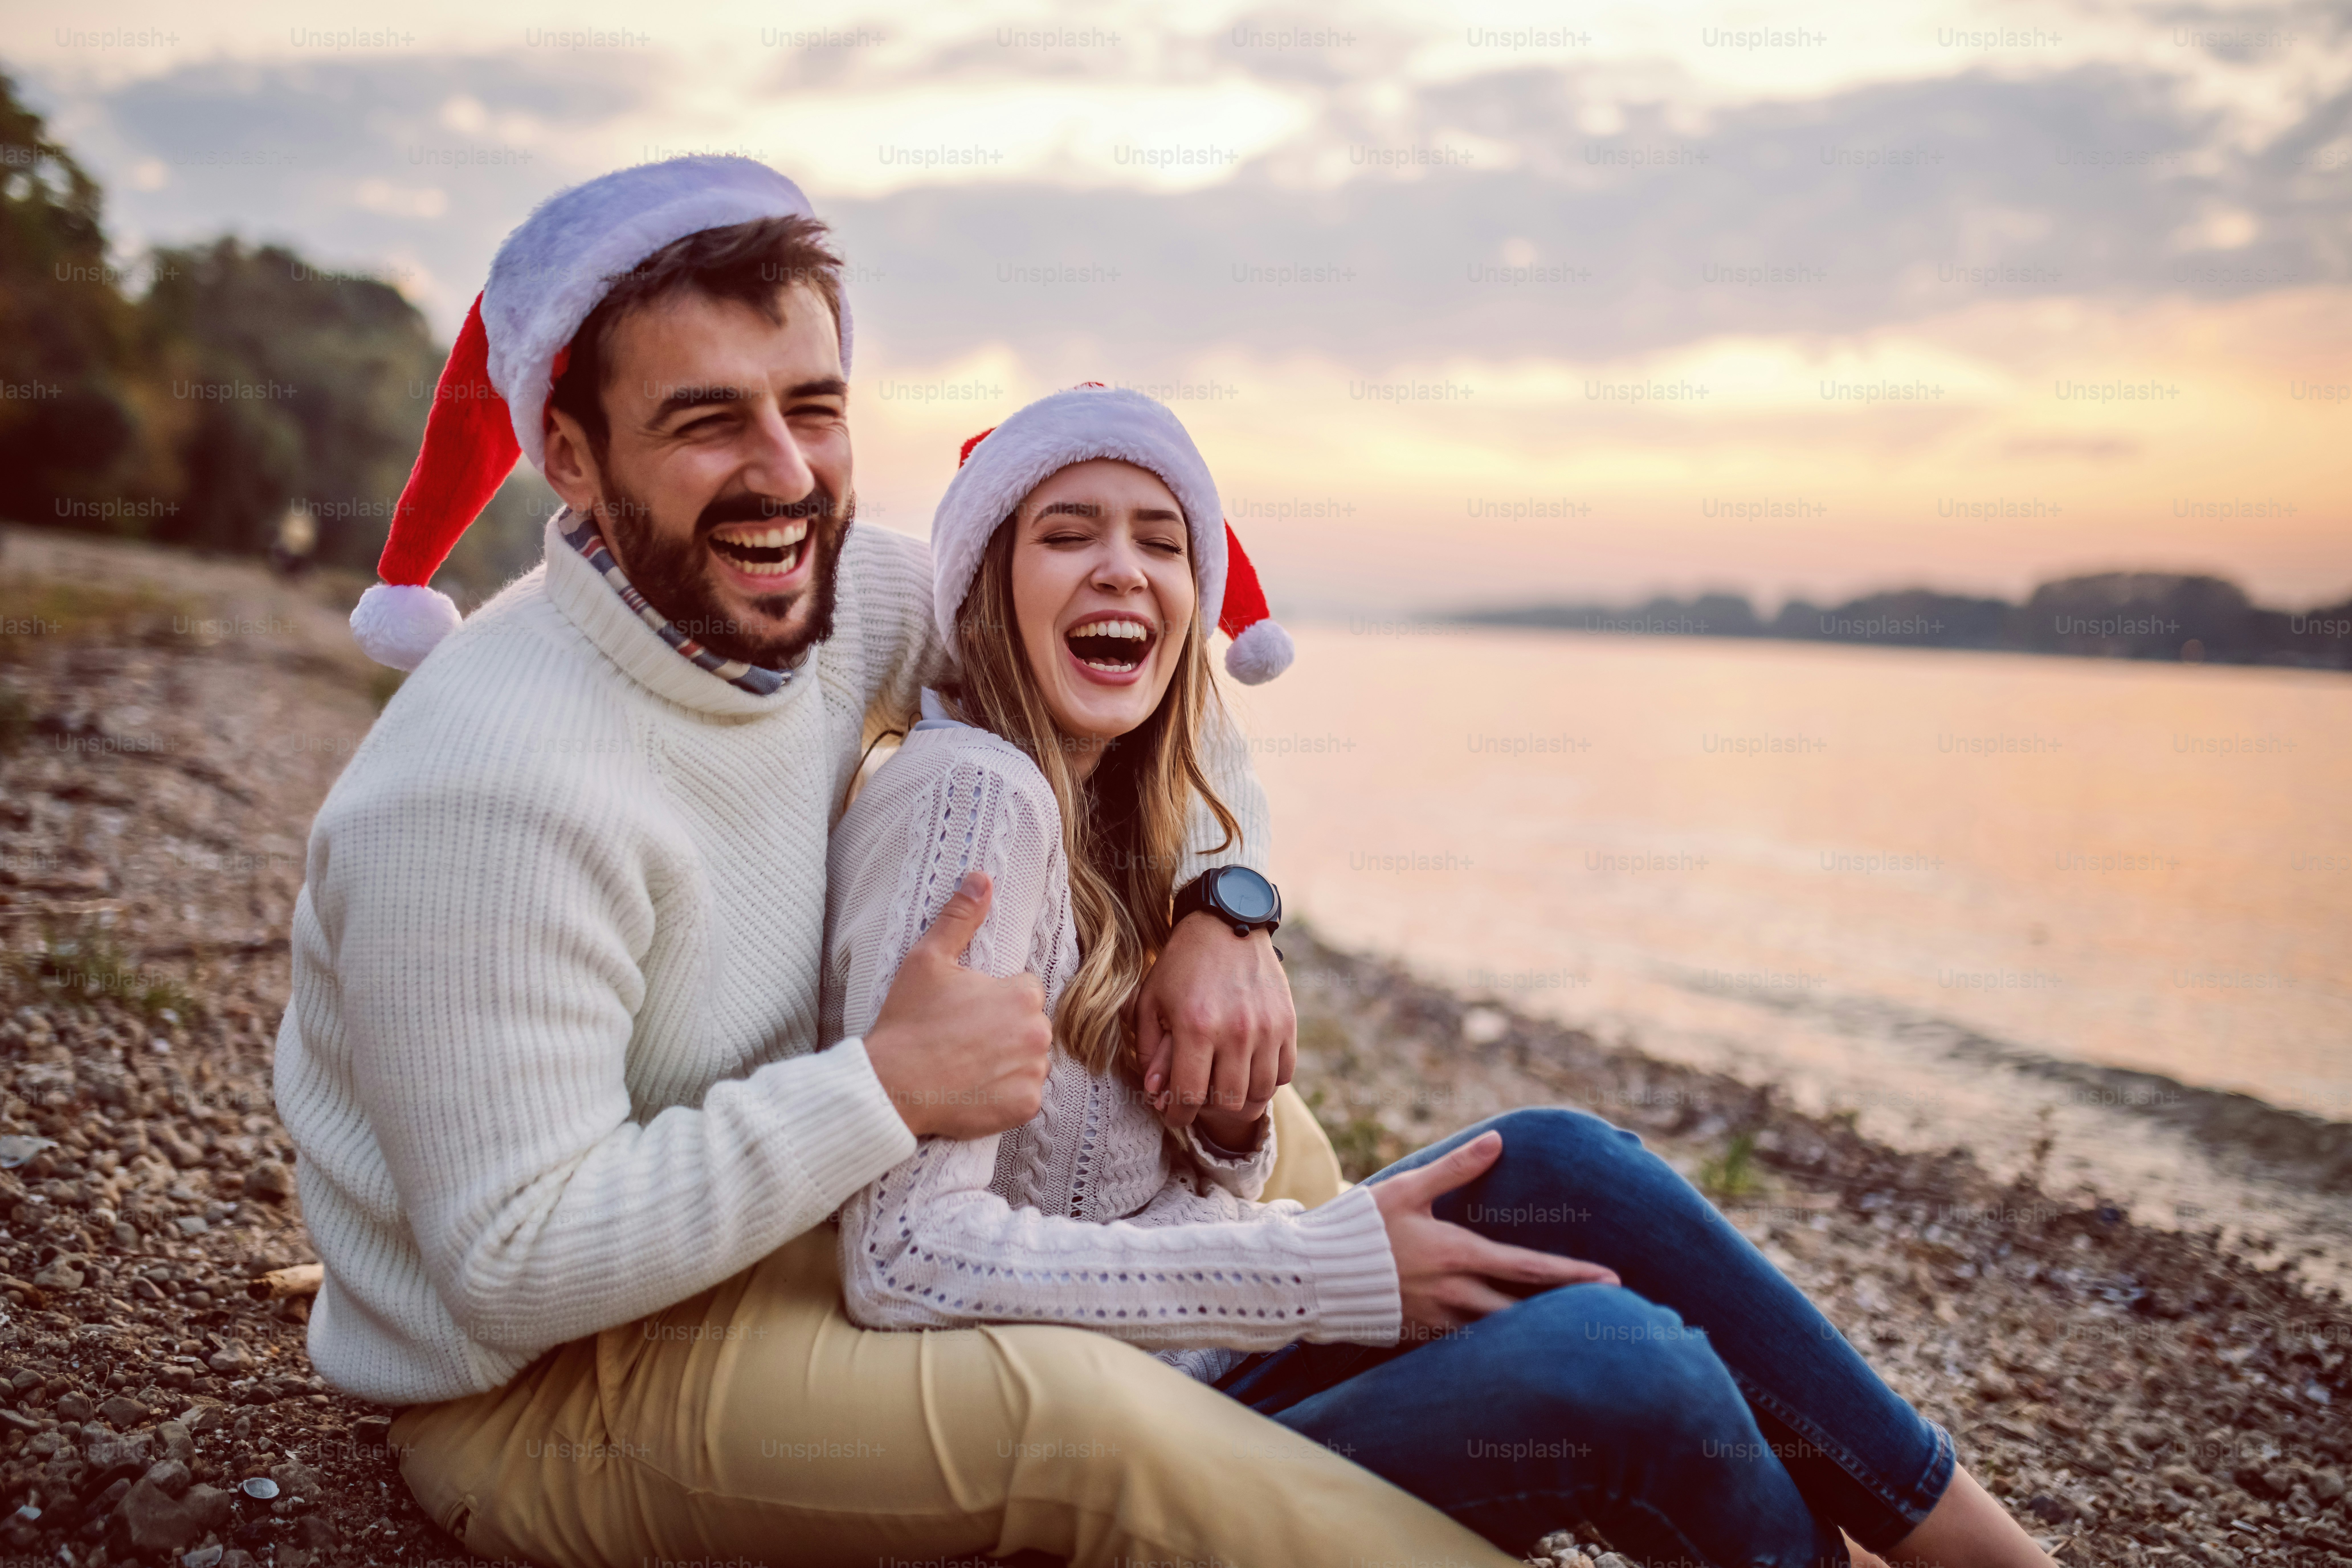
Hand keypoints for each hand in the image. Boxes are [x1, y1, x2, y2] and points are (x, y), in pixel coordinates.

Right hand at [863, 872, 1051, 1139]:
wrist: (891, 1085)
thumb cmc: (909, 1021)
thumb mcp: (928, 960)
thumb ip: (960, 919)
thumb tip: (981, 878)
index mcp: (1023, 995)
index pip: (1026, 991)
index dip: (995, 999)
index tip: (966, 1011)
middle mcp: (1038, 1033)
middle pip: (1031, 1025)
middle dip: (1006, 1029)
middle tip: (964, 1039)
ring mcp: (1034, 1073)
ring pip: (1030, 1060)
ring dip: (1009, 1061)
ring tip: (967, 1064)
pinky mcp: (1026, 1107)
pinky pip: (1025, 1095)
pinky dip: (1005, 1094)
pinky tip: (975, 1088)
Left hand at [1135, 913, 1293, 1138]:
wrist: (1227, 924)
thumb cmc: (1181, 965)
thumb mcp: (1150, 1001)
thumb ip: (1149, 1050)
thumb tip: (1156, 1094)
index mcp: (1195, 1027)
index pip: (1189, 1096)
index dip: (1178, 1115)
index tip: (1173, 1115)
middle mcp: (1235, 1031)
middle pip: (1228, 1102)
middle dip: (1208, 1109)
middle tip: (1199, 1098)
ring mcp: (1266, 1029)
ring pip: (1260, 1094)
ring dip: (1240, 1098)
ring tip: (1224, 1086)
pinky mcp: (1287, 1023)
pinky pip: (1284, 1074)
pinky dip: (1267, 1081)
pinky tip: (1249, 1068)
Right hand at [1372, 1131, 1619, 1336]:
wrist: (1314, 1274)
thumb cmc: (1360, 1227)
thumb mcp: (1408, 1188)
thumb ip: (1456, 1168)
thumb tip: (1497, 1141)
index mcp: (1459, 1255)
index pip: (1530, 1269)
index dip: (1575, 1275)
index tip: (1613, 1281)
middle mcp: (1457, 1294)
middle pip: (1526, 1312)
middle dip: (1565, 1315)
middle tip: (1604, 1316)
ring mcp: (1440, 1320)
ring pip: (1501, 1332)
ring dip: (1534, 1330)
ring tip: (1568, 1328)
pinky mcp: (1422, 1334)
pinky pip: (1468, 1342)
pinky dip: (1495, 1341)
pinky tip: (1512, 1341)